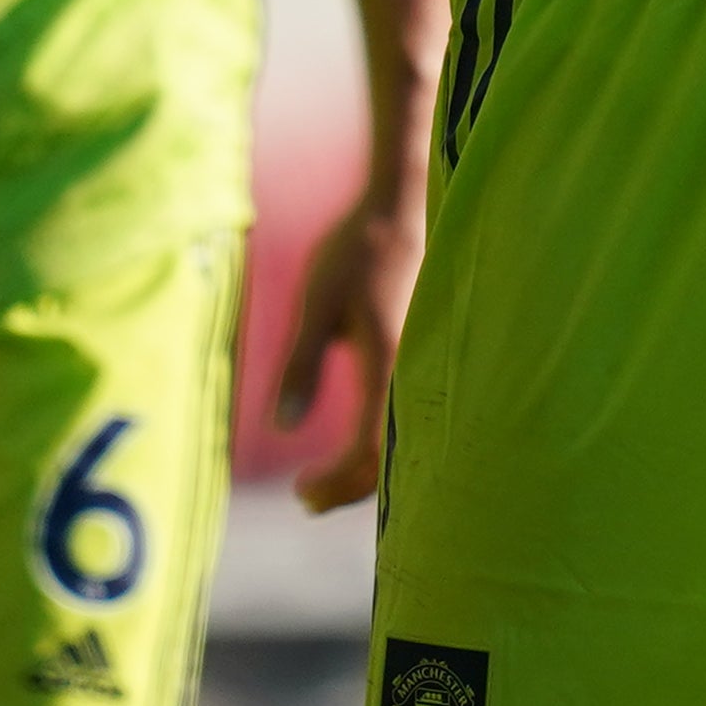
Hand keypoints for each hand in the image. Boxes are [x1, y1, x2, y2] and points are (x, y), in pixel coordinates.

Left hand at [269, 177, 422, 512]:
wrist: (401, 206)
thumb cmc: (355, 248)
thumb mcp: (316, 303)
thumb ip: (300, 365)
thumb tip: (280, 427)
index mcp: (389, 362)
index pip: (367, 450)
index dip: (335, 481)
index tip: (299, 490)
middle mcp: (414, 371)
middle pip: (390, 458)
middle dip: (348, 488)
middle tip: (306, 499)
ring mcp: (425, 365)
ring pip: (403, 440)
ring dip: (365, 469)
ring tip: (324, 481)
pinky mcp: (424, 356)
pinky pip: (408, 417)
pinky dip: (381, 444)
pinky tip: (357, 444)